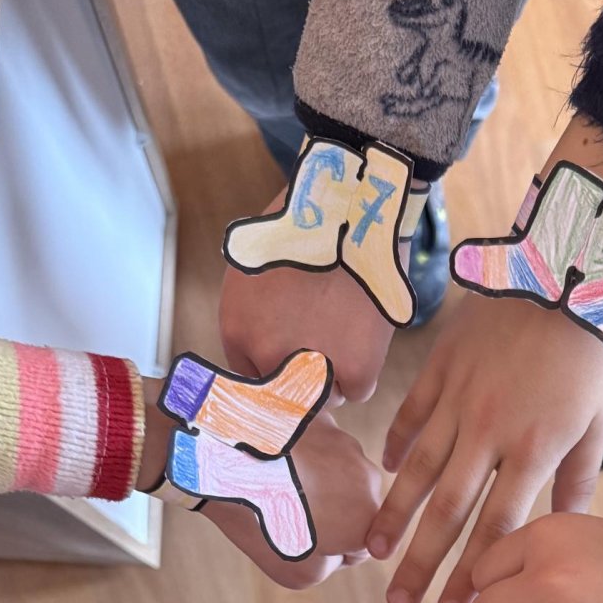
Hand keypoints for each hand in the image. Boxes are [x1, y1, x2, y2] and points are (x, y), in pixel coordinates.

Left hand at [141, 401, 383, 591]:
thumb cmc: (259, 518)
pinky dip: (302, 451)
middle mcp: (367, 477)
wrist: (220, 457)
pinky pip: (320, 441)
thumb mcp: (299, 572)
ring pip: (337, 471)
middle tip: (286, 509)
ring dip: (313, 478)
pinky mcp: (323, 414)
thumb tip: (339, 548)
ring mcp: (345, 442)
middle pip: (354, 504)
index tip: (301, 537)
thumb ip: (333, 566)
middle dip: (328, 510)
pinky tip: (271, 457)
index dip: (332, 547)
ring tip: (273, 481)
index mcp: (367, 518)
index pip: (363, 544)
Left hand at [219, 186, 397, 403]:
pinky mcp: (354, 370)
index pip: (251, 375)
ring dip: (334, 377)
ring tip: (346, 334)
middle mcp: (267, 356)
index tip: (290, 353)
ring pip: (324, 398)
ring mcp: (311, 367)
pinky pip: (358, 391)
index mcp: (236, 330)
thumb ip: (253, 314)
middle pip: (284, 396)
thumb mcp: (252, 265)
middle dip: (301, 379)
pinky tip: (366, 336)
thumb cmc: (305, 225)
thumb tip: (266, 349)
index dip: (273, 366)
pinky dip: (364, 370)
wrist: (352, 203)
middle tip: (322, 345)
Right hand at [366, 292, 602, 602]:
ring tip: (373, 553)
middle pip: (447, 512)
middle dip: (423, 564)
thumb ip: (577, 479)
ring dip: (394, 516)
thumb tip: (559, 531)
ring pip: (418, 469)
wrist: (566, 272)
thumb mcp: (599, 421)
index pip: (496, 529)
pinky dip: (397, 446)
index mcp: (534, 449)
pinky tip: (384, 474)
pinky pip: (412, 414)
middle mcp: (490, 431)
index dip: (472, 575)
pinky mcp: (441, 367)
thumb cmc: (593, 352)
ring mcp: (460, 398)